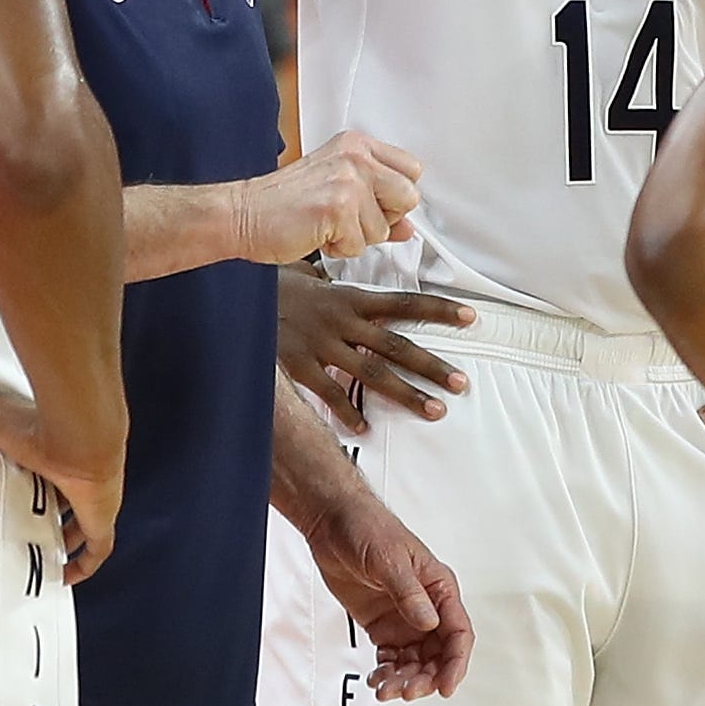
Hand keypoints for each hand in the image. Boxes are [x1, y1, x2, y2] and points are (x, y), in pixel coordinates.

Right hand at [0, 379, 123, 583]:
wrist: (78, 432)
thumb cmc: (37, 423)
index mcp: (54, 455)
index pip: (46, 475)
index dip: (35, 488)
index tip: (16, 501)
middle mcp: (76, 479)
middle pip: (65, 503)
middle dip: (50, 520)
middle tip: (24, 538)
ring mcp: (93, 501)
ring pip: (81, 529)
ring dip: (63, 544)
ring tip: (38, 563)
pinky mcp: (102, 519)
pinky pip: (97, 551)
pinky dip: (84, 567)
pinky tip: (64, 580)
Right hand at [241, 131, 423, 263]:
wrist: (242, 215)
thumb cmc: (282, 204)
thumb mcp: (337, 193)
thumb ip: (377, 206)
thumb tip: (408, 228)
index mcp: (357, 145)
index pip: (412, 170)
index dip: (395, 196)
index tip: (374, 204)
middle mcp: (356, 156)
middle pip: (408, 197)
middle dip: (383, 218)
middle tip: (348, 218)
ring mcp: (348, 180)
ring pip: (385, 227)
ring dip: (357, 237)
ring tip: (326, 225)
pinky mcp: (338, 207)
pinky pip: (360, 245)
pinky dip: (340, 249)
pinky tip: (317, 233)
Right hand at [278, 272, 474, 429]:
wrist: (234, 298)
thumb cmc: (274, 286)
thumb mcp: (310, 275)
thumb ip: (335, 285)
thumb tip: (339, 281)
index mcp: (351, 297)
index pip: (405, 303)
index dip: (438, 309)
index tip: (470, 318)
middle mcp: (343, 322)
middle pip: (396, 346)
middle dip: (431, 366)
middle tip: (460, 383)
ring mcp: (322, 346)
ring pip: (372, 373)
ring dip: (405, 394)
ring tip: (434, 410)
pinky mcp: (300, 366)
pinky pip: (330, 394)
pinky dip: (349, 413)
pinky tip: (365, 429)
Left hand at [306, 494, 475, 699]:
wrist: (332, 523)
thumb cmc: (368, 528)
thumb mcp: (389, 559)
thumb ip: (409, 593)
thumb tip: (428, 623)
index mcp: (438, 587)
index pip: (457, 632)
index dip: (455, 663)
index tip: (446, 686)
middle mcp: (426, 606)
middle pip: (438, 654)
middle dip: (426, 677)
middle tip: (407, 691)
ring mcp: (404, 618)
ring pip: (415, 661)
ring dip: (404, 679)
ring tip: (385, 689)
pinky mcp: (382, 625)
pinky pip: (392, 657)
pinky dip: (387, 672)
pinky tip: (377, 679)